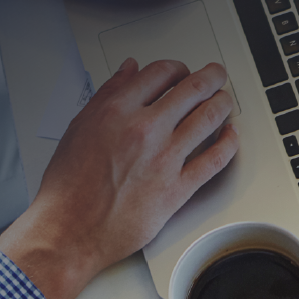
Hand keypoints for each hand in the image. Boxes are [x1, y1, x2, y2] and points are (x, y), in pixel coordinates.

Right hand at [0, 58, 238, 298]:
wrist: (70, 230)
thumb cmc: (69, 187)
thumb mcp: (79, 128)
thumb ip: (107, 95)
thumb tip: (128, 71)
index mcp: (118, 110)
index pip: (161, 73)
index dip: (178, 68)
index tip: (182, 72)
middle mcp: (145, 130)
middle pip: (193, 88)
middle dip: (210, 77)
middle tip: (216, 76)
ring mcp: (165, 159)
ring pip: (209, 117)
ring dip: (222, 103)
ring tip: (224, 101)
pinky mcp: (177, 189)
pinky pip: (215, 160)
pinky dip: (228, 144)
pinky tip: (230, 137)